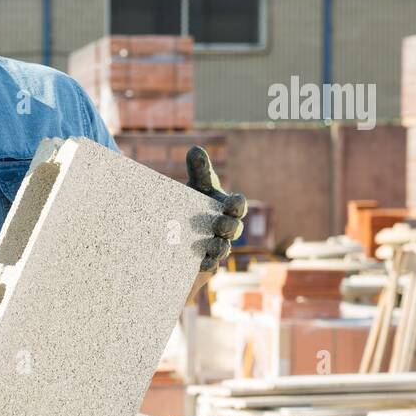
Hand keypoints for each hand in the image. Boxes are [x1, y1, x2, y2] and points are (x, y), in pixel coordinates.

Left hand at [185, 146, 246, 271]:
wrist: (177, 233)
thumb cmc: (194, 205)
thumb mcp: (196, 188)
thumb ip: (199, 170)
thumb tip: (195, 149)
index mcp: (227, 208)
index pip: (238, 206)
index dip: (237, 205)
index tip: (231, 202)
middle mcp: (226, 229)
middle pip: (234, 229)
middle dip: (228, 227)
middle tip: (218, 225)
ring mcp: (217, 247)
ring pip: (223, 250)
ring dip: (218, 248)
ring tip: (209, 247)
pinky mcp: (205, 263)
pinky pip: (209, 267)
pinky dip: (206, 265)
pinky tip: (200, 263)